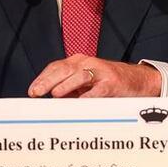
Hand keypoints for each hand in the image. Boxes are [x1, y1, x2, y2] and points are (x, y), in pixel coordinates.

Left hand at [27, 55, 161, 97]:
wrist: (136, 80)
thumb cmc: (106, 83)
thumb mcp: (84, 83)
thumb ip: (67, 89)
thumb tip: (46, 102)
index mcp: (78, 62)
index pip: (56, 67)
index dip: (42, 78)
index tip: (32, 91)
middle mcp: (88, 64)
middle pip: (65, 69)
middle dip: (49, 81)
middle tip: (37, 92)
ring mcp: (101, 72)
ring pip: (80, 75)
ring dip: (67, 85)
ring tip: (56, 94)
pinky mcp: (112, 83)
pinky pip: (98, 90)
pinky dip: (88, 97)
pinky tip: (80, 104)